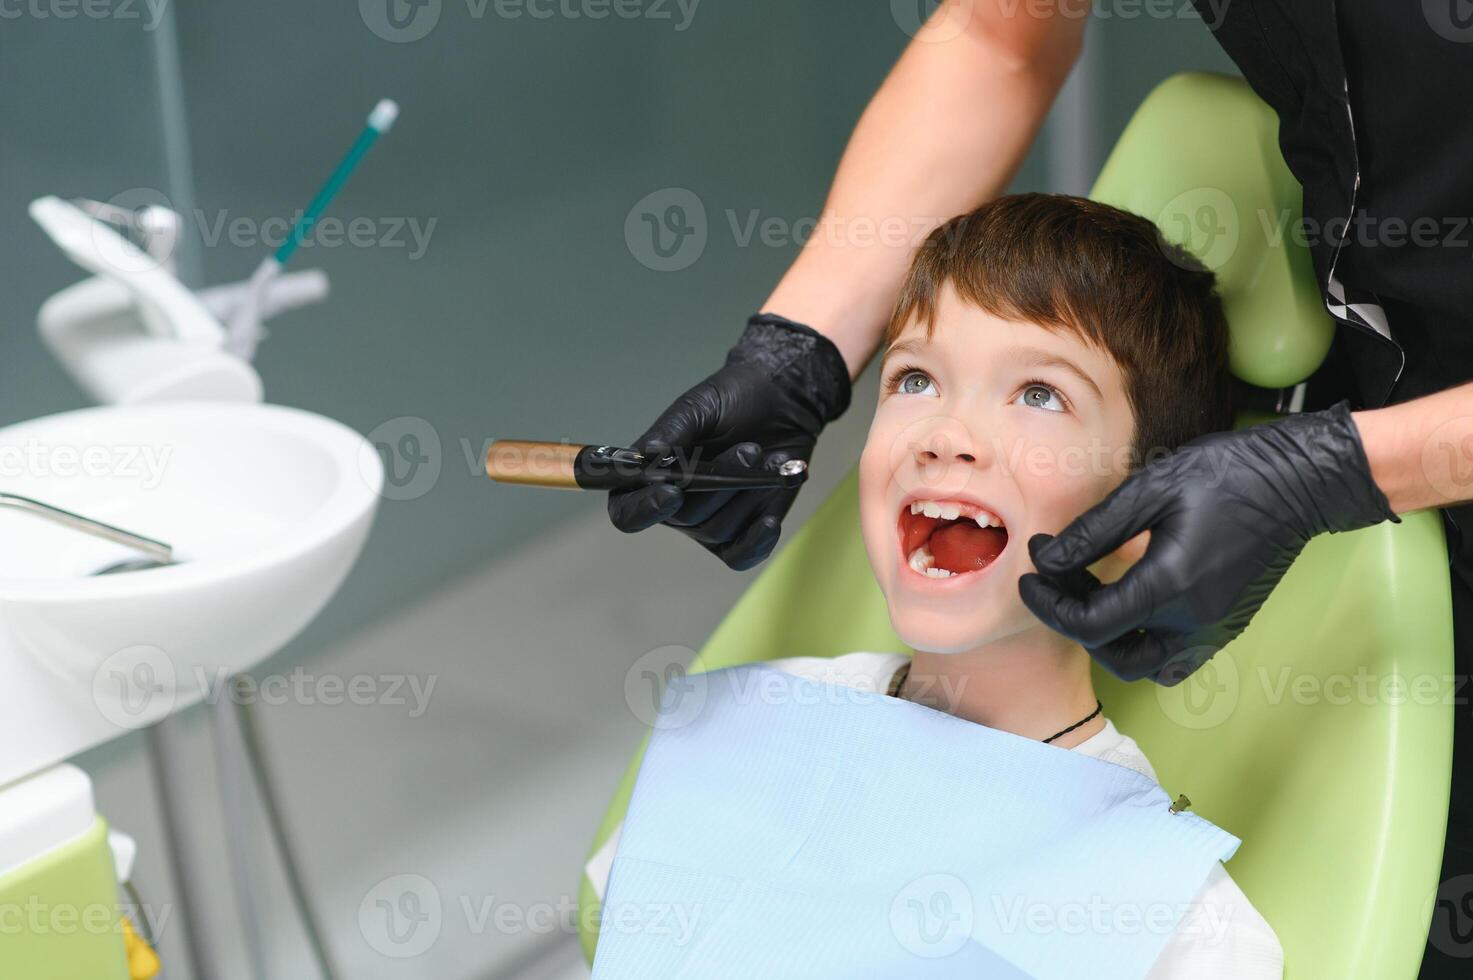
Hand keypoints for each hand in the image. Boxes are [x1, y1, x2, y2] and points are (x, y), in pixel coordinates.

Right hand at [607, 313, 851, 569]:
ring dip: (747, 494)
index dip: (645, 509)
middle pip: (684, 519)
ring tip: (767, 457)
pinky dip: (756, 543)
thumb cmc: (732, 399)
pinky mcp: (742, 532)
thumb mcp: (699, 406)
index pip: (627, 512)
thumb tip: (646, 455)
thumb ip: (671, 430)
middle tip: (750, 448)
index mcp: (649, 476)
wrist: (782, 401)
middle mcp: (674, 506)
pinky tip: (770, 520)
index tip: (673, 491)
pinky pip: (739, 556)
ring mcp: (708, 522)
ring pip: (717, 531)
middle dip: (720, 484)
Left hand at [1018, 402, 1398, 684]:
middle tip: (1059, 578)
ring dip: (1108, 640)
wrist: (1299, 481)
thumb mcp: (1148, 491)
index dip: (1048, 604)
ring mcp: (1215, 630)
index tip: (1031, 574)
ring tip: (1092, 592)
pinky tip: (1132, 607)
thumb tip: (1046, 559)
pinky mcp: (1228, 627)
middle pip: (1112, 655)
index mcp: (1170, 587)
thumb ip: (1093, 532)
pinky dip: (1144, 647)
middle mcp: (1194, 623)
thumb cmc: (1226, 475)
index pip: (1089, 624)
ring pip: (1144, 666)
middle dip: (1073, 621)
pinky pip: (1176, 660)